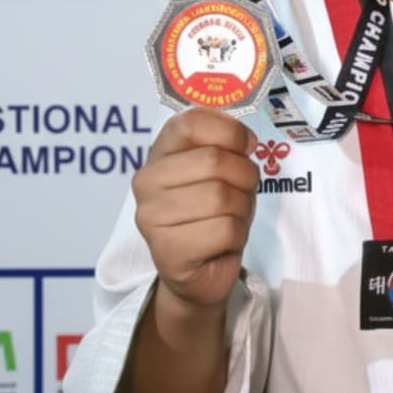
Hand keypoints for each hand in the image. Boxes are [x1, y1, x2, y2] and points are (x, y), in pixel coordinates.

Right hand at [131, 108, 261, 312]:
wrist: (200, 270)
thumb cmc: (213, 209)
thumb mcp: (221, 168)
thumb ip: (224, 143)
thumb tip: (246, 140)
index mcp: (158, 154)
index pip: (190, 123)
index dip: (230, 131)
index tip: (246, 146)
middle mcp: (146, 184)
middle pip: (213, 161)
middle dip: (244, 175)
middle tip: (241, 191)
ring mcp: (151, 220)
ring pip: (222, 196)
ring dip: (242, 207)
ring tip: (230, 217)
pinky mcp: (167, 253)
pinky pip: (225, 229)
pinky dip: (237, 234)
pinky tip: (222, 242)